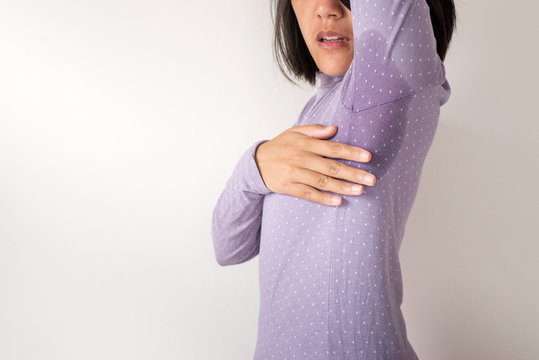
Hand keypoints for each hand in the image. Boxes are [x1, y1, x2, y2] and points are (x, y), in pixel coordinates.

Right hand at [254, 124, 375, 205]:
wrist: (255, 163)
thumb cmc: (279, 147)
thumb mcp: (294, 132)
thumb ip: (314, 131)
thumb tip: (334, 128)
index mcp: (305, 144)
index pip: (333, 148)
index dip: (351, 152)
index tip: (368, 157)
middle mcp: (301, 158)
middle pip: (331, 167)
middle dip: (353, 173)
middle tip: (371, 179)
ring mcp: (294, 174)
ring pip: (323, 182)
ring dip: (342, 187)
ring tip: (360, 191)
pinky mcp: (288, 187)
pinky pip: (309, 194)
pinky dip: (324, 198)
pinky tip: (338, 202)